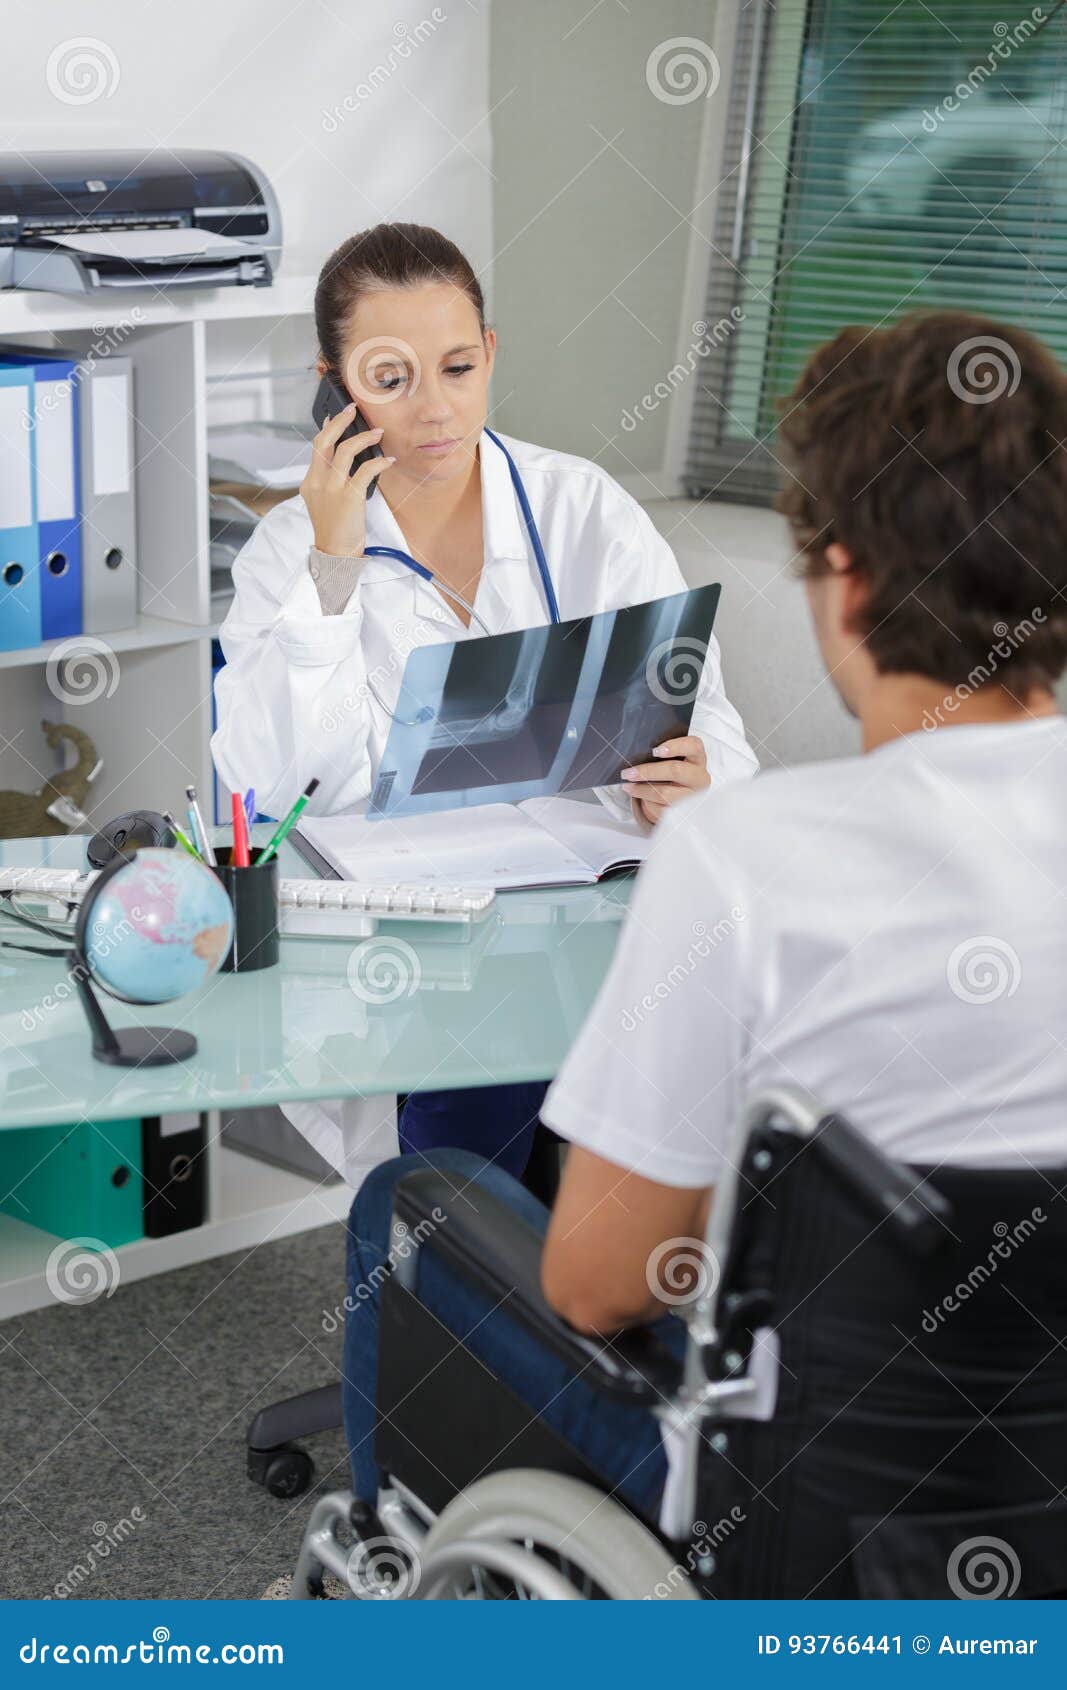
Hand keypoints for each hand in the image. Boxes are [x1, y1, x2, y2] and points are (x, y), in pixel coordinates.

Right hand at [300, 404, 394, 556]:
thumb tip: (345, 462)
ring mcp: (332, 489)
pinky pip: (365, 470)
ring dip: (363, 437)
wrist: (335, 555)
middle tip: (354, 409)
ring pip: (344, 450)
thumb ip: (328, 483)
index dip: (328, 428)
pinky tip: (388, 461)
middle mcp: (317, 482)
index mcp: (309, 483)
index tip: (338, 416)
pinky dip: (379, 462)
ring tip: (378, 433)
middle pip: (324, 441)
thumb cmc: (334, 530)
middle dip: (340, 421)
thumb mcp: (322, 503)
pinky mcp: (349, 497)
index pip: (317, 447)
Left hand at [620, 735, 709, 826]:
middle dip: (648, 771)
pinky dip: (646, 803)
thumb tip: (636, 757)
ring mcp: (693, 797)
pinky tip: (640, 797)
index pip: (694, 746)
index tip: (654, 750)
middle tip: (628, 773)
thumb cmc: (673, 773)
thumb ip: (661, 755)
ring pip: (665, 793)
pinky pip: (661, 809)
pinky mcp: (684, 813)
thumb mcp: (673, 760)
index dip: (675, 746)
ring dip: (641, 790)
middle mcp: (699, 778)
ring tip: (628, 786)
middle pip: (675, 771)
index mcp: (698, 759)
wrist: (682, 797)